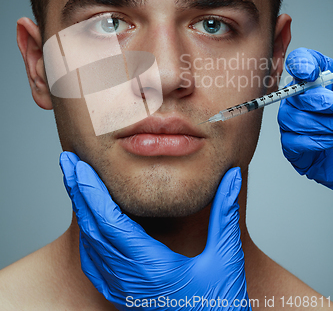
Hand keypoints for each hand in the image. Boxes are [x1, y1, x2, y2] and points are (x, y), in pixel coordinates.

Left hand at [60, 152, 250, 309]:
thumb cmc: (220, 303)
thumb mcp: (226, 256)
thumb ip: (225, 212)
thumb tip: (232, 175)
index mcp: (151, 265)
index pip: (110, 221)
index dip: (91, 191)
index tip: (79, 166)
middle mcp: (130, 278)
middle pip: (93, 228)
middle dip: (78, 192)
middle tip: (68, 163)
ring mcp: (125, 290)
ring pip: (91, 245)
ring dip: (81, 211)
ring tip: (76, 184)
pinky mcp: (125, 296)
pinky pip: (95, 265)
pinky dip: (87, 238)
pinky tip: (88, 226)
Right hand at [278, 48, 332, 188]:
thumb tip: (329, 95)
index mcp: (320, 80)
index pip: (300, 61)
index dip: (300, 64)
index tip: (310, 73)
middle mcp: (303, 98)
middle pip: (293, 92)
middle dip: (316, 100)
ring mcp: (295, 122)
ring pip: (290, 117)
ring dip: (318, 124)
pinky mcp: (293, 147)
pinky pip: (291, 141)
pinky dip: (312, 141)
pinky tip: (329, 141)